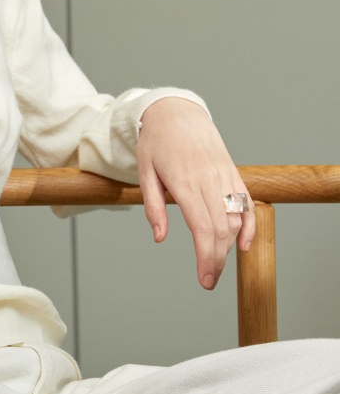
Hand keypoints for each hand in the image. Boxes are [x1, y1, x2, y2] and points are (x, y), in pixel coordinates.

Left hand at [136, 97, 254, 290]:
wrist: (177, 111)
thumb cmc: (156, 142)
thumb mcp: (144, 172)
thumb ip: (153, 207)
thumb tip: (159, 238)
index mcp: (184, 181)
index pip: (202, 228)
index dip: (206, 257)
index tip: (205, 279)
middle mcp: (209, 179)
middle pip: (222, 229)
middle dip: (217, 259)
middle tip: (209, 281)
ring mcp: (224, 175)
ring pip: (236, 218)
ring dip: (230, 245)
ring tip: (216, 263)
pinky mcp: (233, 172)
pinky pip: (246, 203)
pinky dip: (249, 226)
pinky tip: (243, 245)